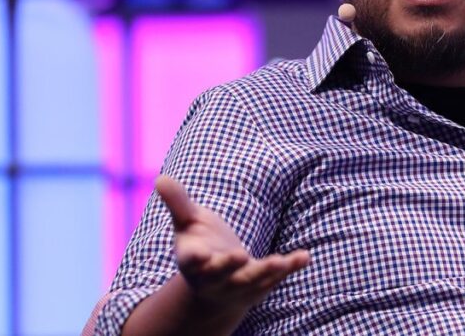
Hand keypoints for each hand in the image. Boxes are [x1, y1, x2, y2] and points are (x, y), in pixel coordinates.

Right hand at [155, 175, 310, 311]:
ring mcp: (238, 286)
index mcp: (193, 261)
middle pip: (221, 274)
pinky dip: (290, 268)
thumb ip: (178, 203)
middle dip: (230, 266)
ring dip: (267, 271)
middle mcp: (214, 278)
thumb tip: (160, 177)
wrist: (215, 287)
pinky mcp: (261, 286)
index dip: (195, 257)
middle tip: (241, 256)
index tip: (198, 254)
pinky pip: (276, 278)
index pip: (191, 261)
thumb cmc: (200, 246)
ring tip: (281, 261)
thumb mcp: (187, 224)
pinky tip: (305, 256)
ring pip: (252, 280)